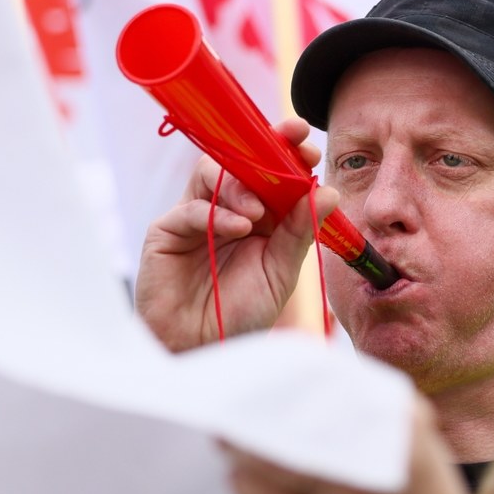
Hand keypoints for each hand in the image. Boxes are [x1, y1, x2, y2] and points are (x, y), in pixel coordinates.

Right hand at [135, 118, 336, 351]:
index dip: (286, 153)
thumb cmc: (239, 314)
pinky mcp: (166, 231)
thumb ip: (299, 232)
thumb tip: (327, 191)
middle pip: (239, 162)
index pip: (270, 172)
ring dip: (240, 185)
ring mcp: (194, 218)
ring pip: (211, 174)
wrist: (201, 349)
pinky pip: (190, 207)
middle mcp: (225, 211)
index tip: (306, 145)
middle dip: (266, 151)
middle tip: (292, 152)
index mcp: (258, 218)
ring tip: (258, 214)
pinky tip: (238, 228)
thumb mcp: (279, 272)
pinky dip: (217, 213)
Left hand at [223, 398, 493, 493]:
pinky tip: (242, 477)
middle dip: (255, 411)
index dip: (282, 375)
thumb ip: (369, 410)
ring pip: (269, 461)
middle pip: (290, 418)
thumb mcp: (417, 448)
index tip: (258, 371)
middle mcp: (377, 459)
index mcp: (403, 424)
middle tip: (232, 402)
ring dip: (241, 448)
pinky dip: (245, 485)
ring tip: (229, 438)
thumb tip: (303, 372)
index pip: (324, 381)